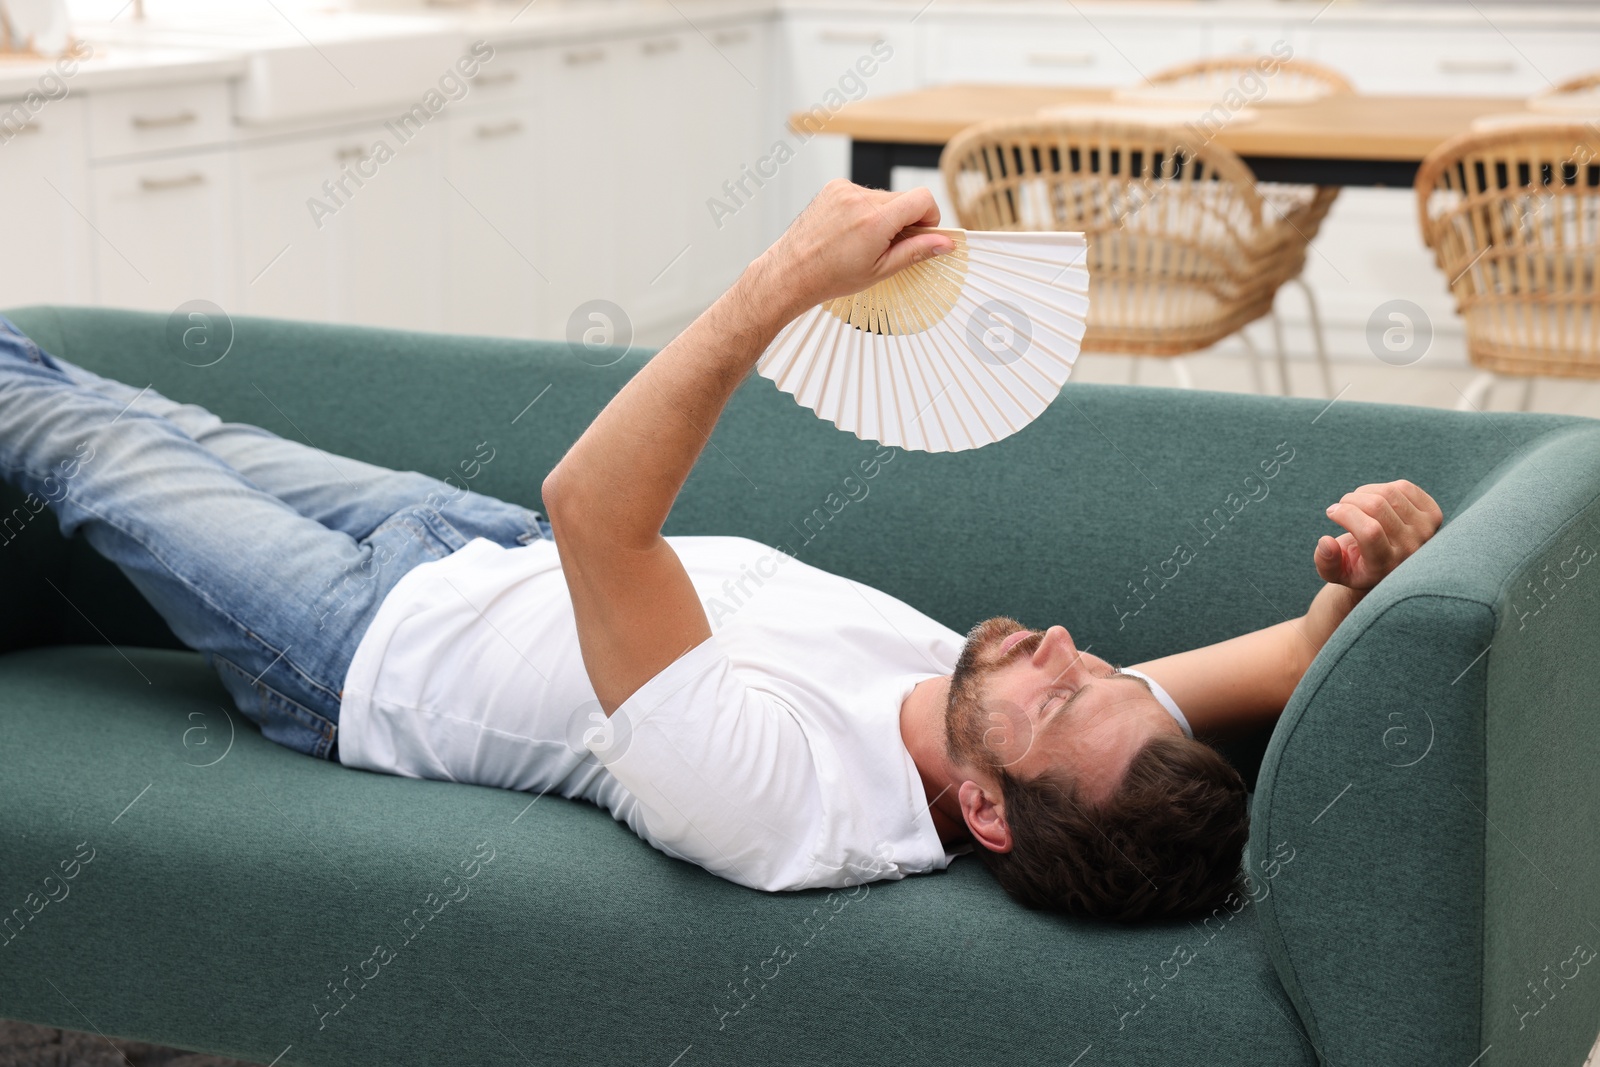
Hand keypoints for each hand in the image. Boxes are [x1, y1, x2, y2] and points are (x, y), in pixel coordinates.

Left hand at [750, 180, 956, 320]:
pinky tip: (850, 230)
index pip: (923, 199)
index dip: (929, 217)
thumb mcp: (881, 270)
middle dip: (904, 220)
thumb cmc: (832, 276)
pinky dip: (864, 209)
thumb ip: (916, 252)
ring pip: (884, 197)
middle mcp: (860, 199)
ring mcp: (845, 190)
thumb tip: (946, 244)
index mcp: (875, 221)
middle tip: (888, 246)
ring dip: (883, 215)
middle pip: (904, 199)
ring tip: (863, 241)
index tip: (921, 234)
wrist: (793, 271)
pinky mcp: (835, 187)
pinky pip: (863, 193)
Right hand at [1315, 480, 1442, 591]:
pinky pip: (1404, 487)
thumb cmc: (1359, 566)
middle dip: (1350, 500)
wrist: (1393, 567)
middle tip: (1340, 506)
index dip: (1346, 515)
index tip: (1331, 512)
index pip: (1370, 531)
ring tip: (1356, 503)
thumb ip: (1325, 562)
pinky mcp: (1434, 514)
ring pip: (1389, 493)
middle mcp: (1411, 548)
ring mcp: (1426, 530)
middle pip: (1377, 507)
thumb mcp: (1337, 573)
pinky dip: (1382, 487)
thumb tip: (1325, 541)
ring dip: (1364, 492)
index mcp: (1386, 565)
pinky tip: (1375, 499)